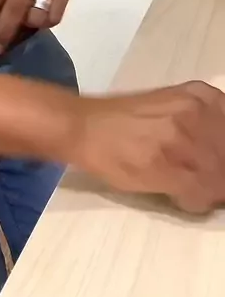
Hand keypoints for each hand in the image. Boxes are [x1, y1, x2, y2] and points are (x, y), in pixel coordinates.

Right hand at [71, 81, 224, 213]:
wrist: (85, 126)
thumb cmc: (125, 118)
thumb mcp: (173, 104)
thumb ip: (203, 119)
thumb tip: (220, 148)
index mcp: (200, 95)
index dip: (222, 153)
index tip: (214, 162)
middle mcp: (196, 112)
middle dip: (219, 173)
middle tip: (198, 177)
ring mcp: (182, 139)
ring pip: (219, 178)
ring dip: (208, 189)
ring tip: (187, 185)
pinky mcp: (167, 167)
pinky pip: (200, 195)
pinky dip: (193, 201)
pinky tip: (177, 194)